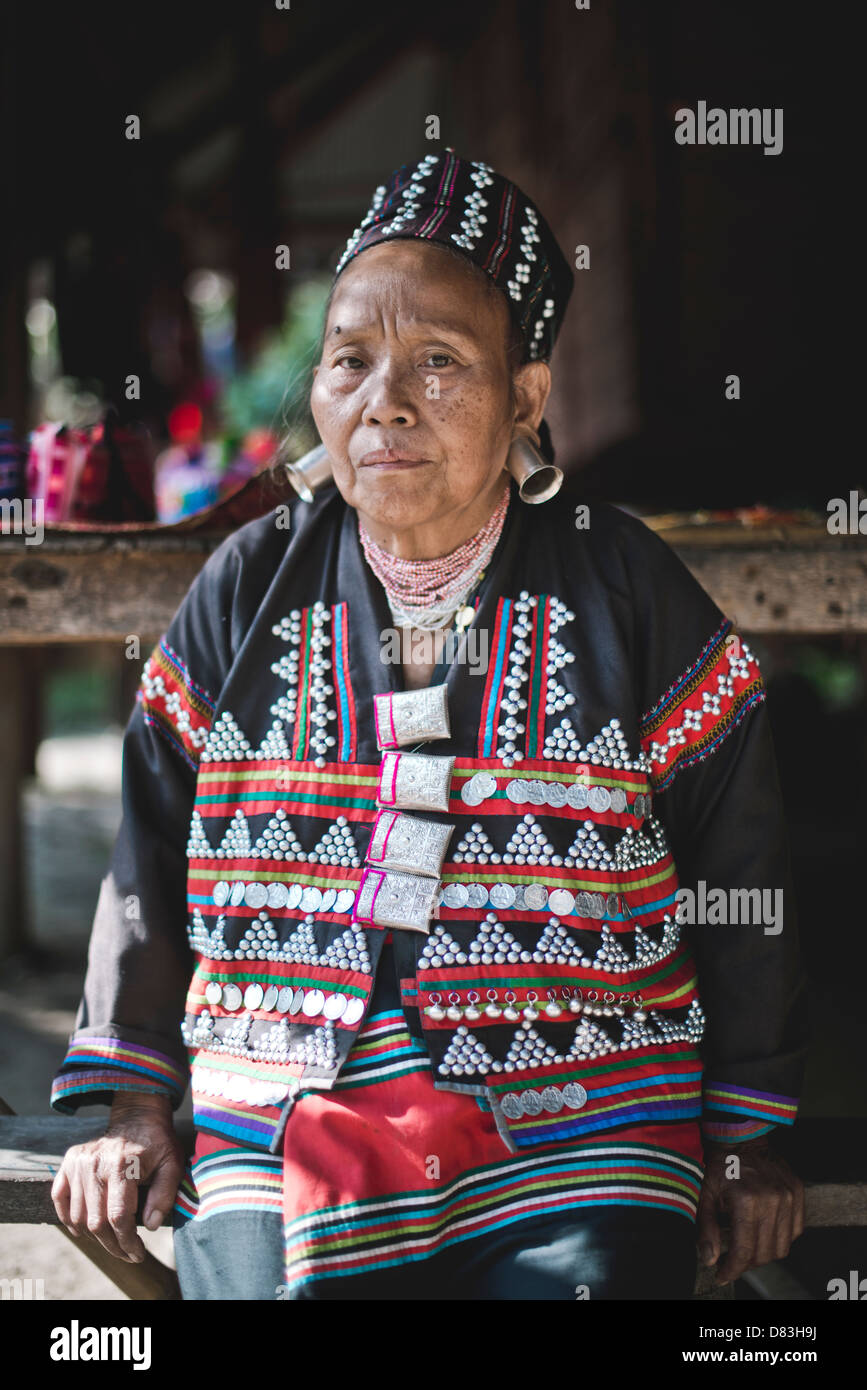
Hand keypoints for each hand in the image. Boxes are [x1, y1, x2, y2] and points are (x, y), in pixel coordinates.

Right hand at [50, 1092, 183, 1262]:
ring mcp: (79, 1163)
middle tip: (127, 1254)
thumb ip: (164, 1194)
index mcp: (122, 1165)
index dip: (127, 1242)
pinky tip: (85, 1229)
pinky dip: (69, 1219)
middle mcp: (96, 1164)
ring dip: (94, 1237)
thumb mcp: (172, 1164)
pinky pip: (59, 1199)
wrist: (138, 1116)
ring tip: (113, 1242)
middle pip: (96, 1222)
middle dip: (113, 1245)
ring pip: (78, 1216)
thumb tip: (150, 1225)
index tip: (138, 1254)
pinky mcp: (69, 1162)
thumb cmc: (157, 1143)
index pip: (119, 1216)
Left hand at [696, 1136, 804, 1283]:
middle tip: (731, 1260)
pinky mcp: (798, 1193)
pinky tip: (763, 1232)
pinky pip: (795, 1231)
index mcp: (746, 1200)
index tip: (722, 1276)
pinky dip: (780, 1239)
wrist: (741, 1138)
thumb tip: (709, 1260)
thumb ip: (706, 1229)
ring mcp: (789, 1196)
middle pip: (764, 1253)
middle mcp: (772, 1199)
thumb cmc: (719, 1167)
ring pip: (782, 1247)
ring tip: (747, 1247)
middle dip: (746, 1264)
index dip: (732, 1270)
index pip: (744, 1251)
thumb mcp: (704, 1195)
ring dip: (763, 1254)